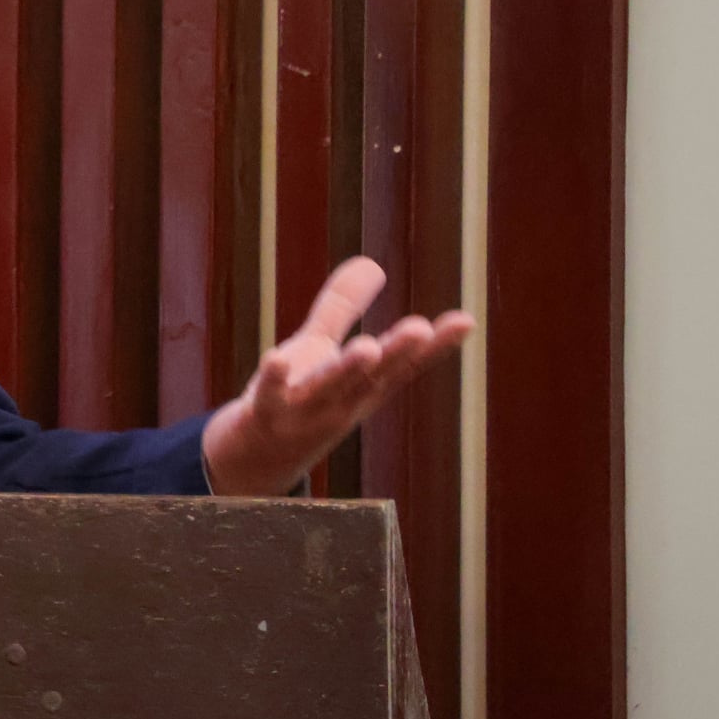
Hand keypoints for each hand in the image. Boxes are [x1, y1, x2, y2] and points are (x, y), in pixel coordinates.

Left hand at [200, 257, 475, 495]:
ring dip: (348, 369)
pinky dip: (274, 379)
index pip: (403, 365)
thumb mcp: (321, 347)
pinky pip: (269, 397)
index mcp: (361, 386)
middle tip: (420, 329)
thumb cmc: (296, 397)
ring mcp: (304, 410)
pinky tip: (275, 358)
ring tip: (367, 346)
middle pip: (372, 377)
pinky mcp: (265, 412)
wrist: (253, 456)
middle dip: (396, 354)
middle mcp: (341, 401)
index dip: (435, 346)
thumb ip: (343, 306)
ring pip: (328, 388)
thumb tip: (371, 261)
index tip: (465, 322)